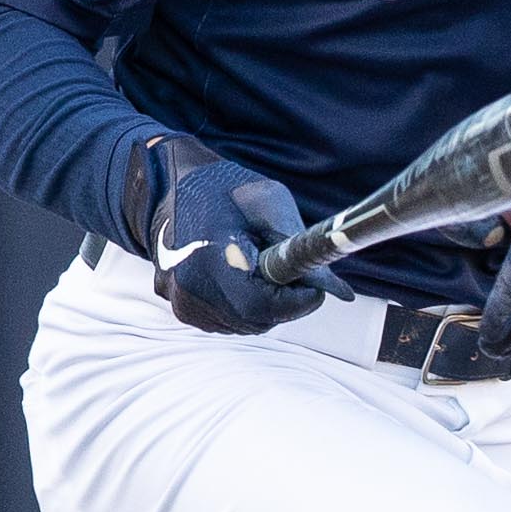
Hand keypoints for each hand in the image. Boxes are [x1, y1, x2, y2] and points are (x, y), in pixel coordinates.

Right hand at [134, 137, 333, 337]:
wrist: (171, 187)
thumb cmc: (224, 189)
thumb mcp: (268, 203)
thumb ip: (298, 245)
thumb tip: (339, 289)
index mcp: (210, 259)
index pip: (262, 306)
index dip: (296, 303)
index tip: (314, 289)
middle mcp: (191, 288)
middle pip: (255, 319)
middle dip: (284, 304)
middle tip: (296, 279)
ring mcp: (183, 302)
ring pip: (242, 324)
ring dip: (264, 306)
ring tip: (265, 273)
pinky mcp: (181, 309)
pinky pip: (226, 321)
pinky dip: (243, 307)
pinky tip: (243, 279)